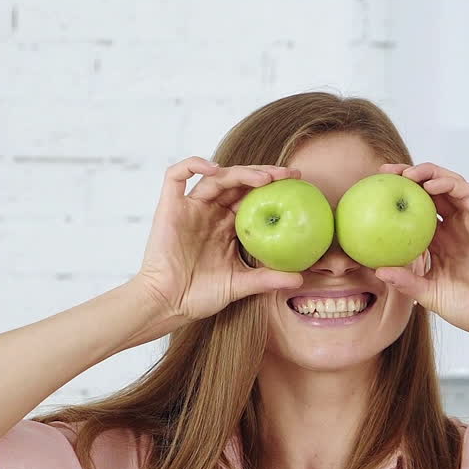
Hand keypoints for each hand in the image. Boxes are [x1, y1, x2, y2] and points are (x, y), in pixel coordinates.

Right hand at [135, 158, 303, 332]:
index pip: (252, 198)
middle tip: (289, 174)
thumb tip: (301, 279)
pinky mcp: (170, 207)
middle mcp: (210, 212)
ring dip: (240, 172)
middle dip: (264, 174)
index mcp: (227, 227)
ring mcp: (190, 208)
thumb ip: (268, 279)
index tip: (298, 185)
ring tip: (264, 178)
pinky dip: (193, 164)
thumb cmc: (199, 296)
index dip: (273, 188)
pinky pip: (176, 175)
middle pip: (238, 182)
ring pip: (216, 176)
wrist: (167, 304)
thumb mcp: (240, 285)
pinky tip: (214, 169)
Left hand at [374, 162, 468, 334]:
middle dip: (408, 176)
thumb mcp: (428, 294)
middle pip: (430, 192)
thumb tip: (377, 270)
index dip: (397, 199)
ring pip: (448, 184)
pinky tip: (430, 185)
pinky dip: (448, 183)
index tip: (373, 193)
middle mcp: (453, 227)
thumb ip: (405, 281)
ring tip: (407, 174)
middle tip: (386, 173)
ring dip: (428, 173)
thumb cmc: (467, 308)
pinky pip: (466, 192)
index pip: (415, 212)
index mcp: (439, 242)